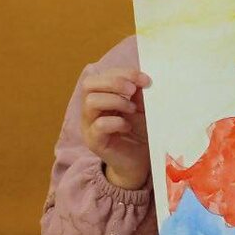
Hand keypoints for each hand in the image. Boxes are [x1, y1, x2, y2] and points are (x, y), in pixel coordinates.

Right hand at [80, 68, 150, 188]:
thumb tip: (142, 76)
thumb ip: (139, 92)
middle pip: (89, 84)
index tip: (145, 79)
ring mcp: (89, 125)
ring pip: (91, 102)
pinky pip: (99, 125)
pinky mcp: (94, 141)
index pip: (102, 75)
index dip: (123, 73)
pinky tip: (127, 127)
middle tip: (133, 90)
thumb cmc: (139, 132)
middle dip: (114, 82)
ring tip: (132, 110)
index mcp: (102, 96)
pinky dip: (116, 122)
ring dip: (115, 101)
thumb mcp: (142, 107)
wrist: (139, 162)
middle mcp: (91, 109)